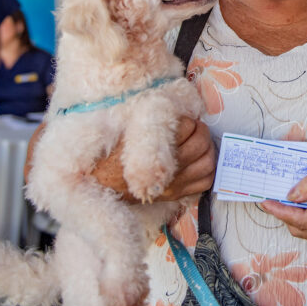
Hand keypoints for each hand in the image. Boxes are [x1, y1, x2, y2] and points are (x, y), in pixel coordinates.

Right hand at [91, 117, 215, 202]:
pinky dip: (208, 170)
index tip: (183, 120)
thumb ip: (150, 119)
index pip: (186, 127)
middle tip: (195, 128)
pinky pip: (205, 183)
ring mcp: (173, 185)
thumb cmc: (110, 154)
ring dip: (208, 149)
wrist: (98, 184)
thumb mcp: (126, 128)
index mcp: (154, 150)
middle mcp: (167, 170)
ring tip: (199, 143)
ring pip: (208, 163)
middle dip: (201, 131)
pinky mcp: (176, 195)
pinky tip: (199, 162)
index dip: (188, 120)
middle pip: (200, 143)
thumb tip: (174, 110)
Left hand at [261, 160, 306, 242]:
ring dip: (293, 216)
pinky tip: (299, 201)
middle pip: (301, 229)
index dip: (281, 212)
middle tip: (271, 198)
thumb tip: (290, 196)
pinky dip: (304, 216)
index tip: (265, 202)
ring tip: (282, 198)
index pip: (302, 221)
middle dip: (284, 214)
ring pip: (306, 231)